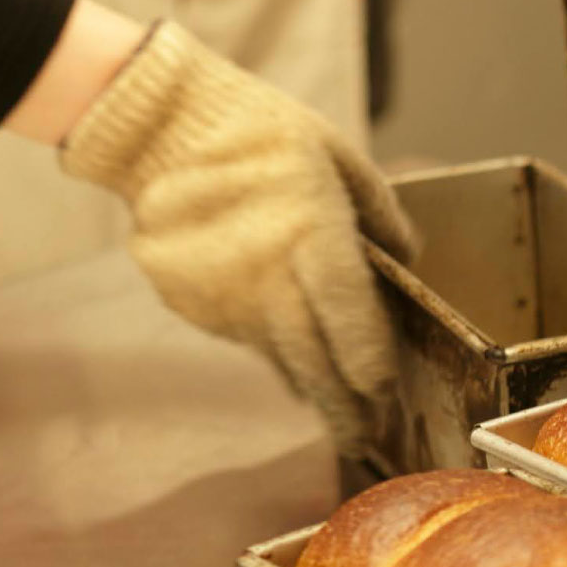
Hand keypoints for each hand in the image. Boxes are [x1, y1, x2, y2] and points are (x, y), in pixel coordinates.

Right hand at [60, 22, 418, 457]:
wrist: (158, 127)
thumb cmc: (261, 133)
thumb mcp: (336, 156)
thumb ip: (379, 212)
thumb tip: (408, 257)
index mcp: (313, 235)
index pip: (352, 321)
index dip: (372, 367)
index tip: (387, 394)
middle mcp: (268, 277)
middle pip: (315, 360)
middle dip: (344, 406)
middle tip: (365, 439)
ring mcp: (224, 295)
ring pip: (278, 357)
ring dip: (309, 386)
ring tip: (335, 413)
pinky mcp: (191, 302)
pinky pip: (243, 337)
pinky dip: (269, 349)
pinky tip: (287, 357)